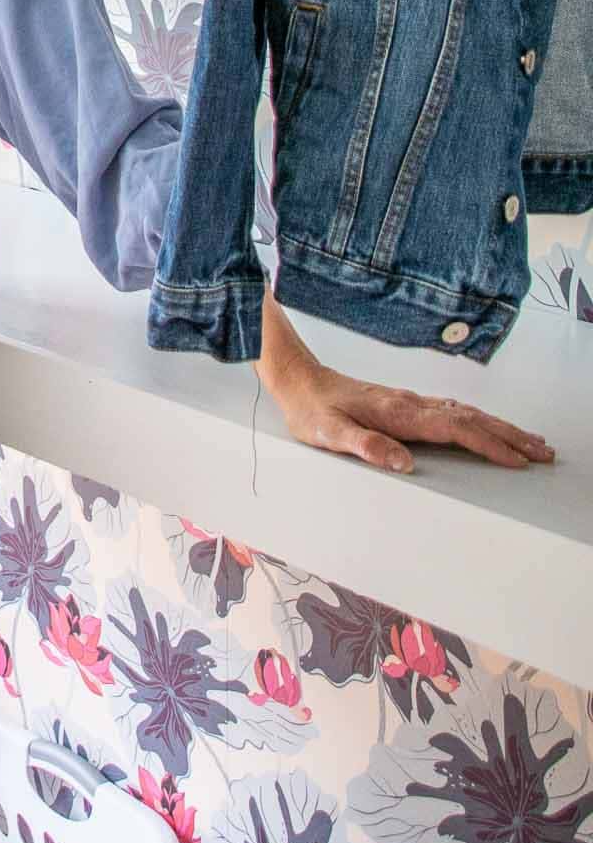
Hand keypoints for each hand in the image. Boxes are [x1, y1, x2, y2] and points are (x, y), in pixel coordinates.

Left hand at [257, 291, 554, 475]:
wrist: (299, 379)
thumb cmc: (312, 410)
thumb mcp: (328, 433)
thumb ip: (364, 446)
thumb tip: (402, 463)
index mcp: (398, 414)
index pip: (454, 430)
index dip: (488, 444)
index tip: (516, 460)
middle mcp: (411, 404)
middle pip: (471, 418)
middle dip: (509, 436)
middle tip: (543, 452)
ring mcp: (410, 401)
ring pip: (466, 413)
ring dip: (500, 427)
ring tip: (529, 442)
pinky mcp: (406, 403)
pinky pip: (453, 411)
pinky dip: (479, 420)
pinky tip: (487, 427)